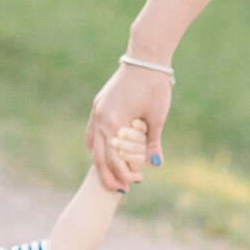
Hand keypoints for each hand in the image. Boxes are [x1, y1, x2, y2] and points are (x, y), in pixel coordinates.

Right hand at [87, 63, 169, 190]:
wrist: (146, 58)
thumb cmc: (154, 86)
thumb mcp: (157, 117)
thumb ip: (153, 142)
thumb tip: (155, 165)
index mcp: (112, 122)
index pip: (113, 159)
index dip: (123, 174)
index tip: (137, 183)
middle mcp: (100, 117)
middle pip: (98, 156)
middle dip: (108, 175)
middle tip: (121, 190)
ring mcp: (97, 110)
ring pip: (93, 144)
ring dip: (102, 160)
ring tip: (113, 174)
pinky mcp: (100, 104)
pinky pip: (94, 131)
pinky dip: (99, 144)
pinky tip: (107, 151)